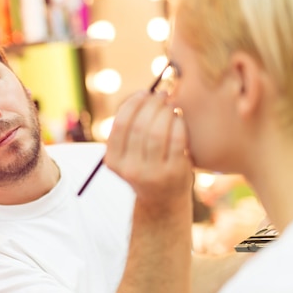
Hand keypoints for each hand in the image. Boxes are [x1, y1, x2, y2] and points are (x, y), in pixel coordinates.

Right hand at [105, 90, 192, 206]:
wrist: (162, 200)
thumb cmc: (146, 167)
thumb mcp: (128, 154)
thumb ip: (129, 130)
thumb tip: (144, 94)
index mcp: (113, 161)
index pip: (120, 124)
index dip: (133, 104)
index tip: (144, 92)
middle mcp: (129, 169)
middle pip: (139, 126)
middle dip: (152, 104)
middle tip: (162, 94)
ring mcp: (152, 173)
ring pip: (157, 132)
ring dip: (166, 112)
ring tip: (171, 105)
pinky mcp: (174, 173)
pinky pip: (176, 140)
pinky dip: (178, 123)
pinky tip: (179, 118)